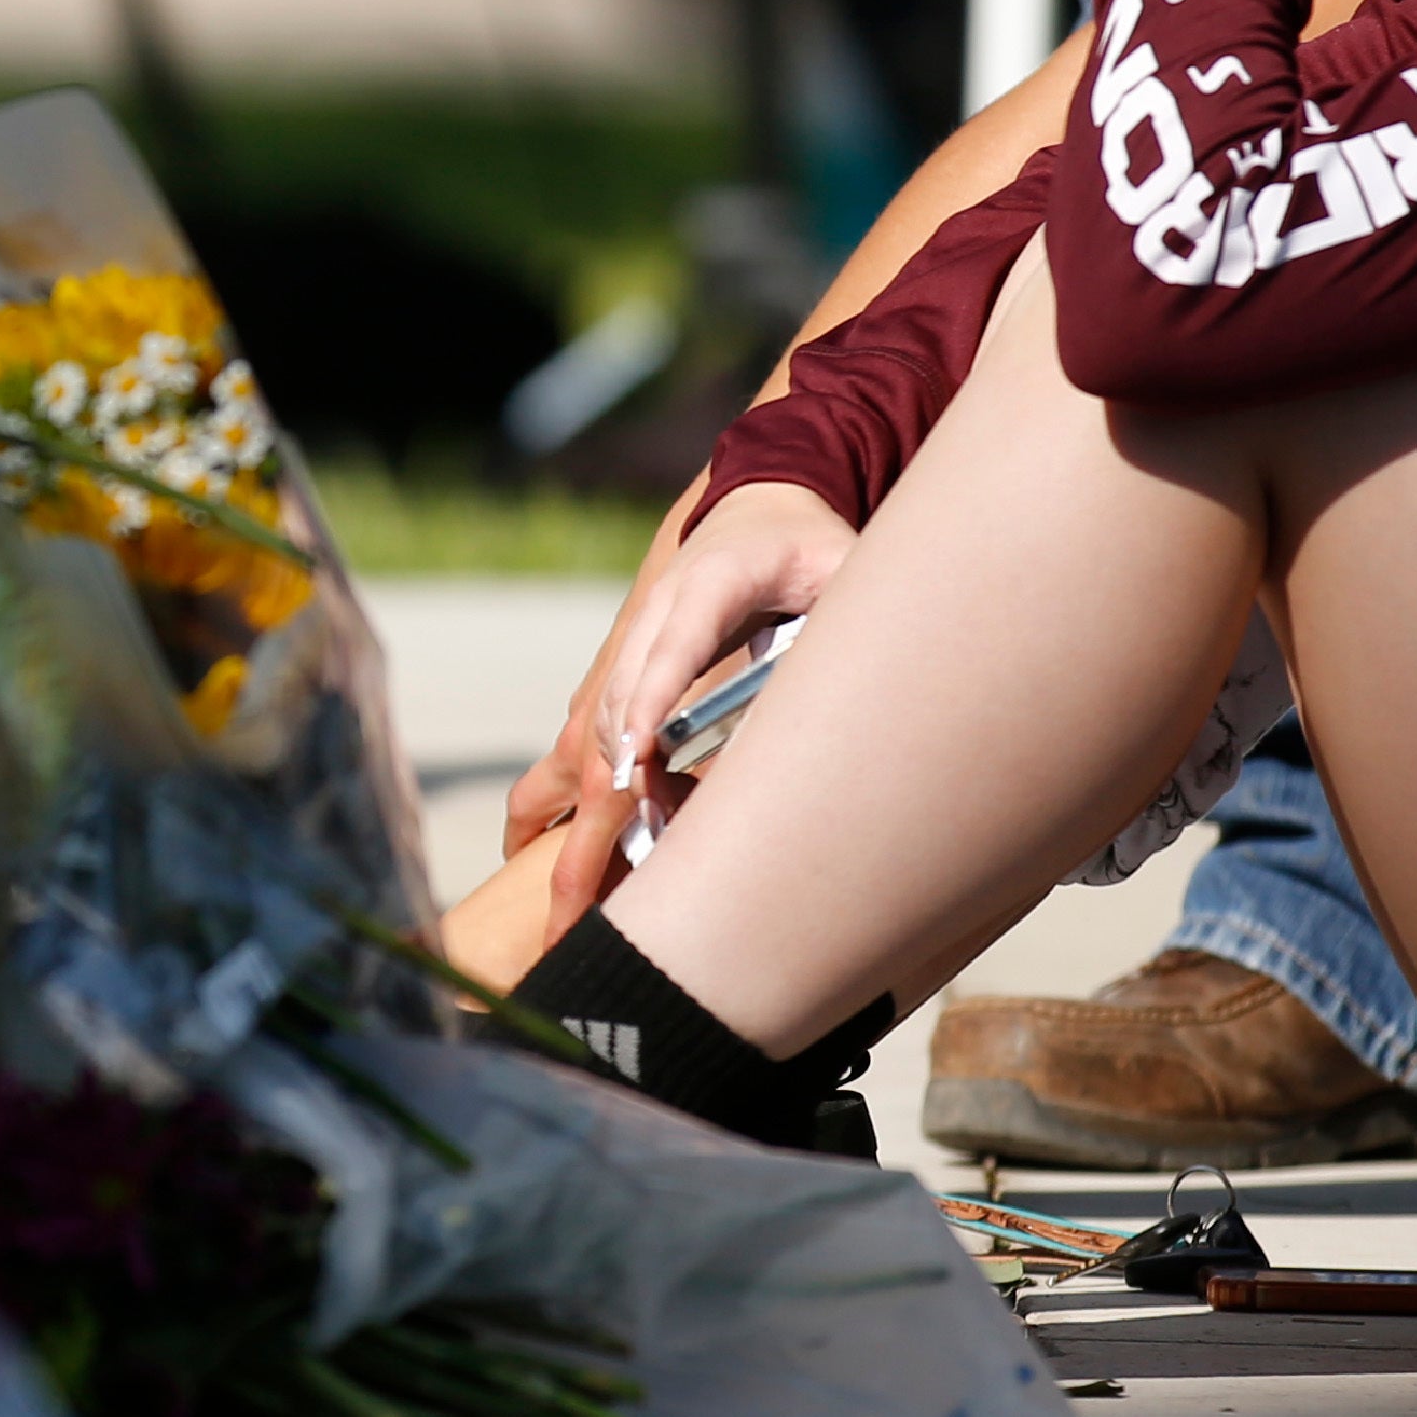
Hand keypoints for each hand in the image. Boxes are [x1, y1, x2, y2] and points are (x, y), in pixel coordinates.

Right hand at [535, 483, 862, 952]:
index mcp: (705, 582)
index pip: (672, 647)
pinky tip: (547, 861)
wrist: (753, 511)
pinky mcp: (615, 680)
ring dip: (570, 819)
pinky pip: (580, 745)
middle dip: (599, 800)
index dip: (650, 704)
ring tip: (559, 906)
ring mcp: (624, 652)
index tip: (635, 762)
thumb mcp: (844, 566)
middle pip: (611, 714)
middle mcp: (649, 621)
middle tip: (582, 883)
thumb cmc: (805, 547)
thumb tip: (869, 689)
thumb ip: (850, 614)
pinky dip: (563, 804)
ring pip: (586, 739)